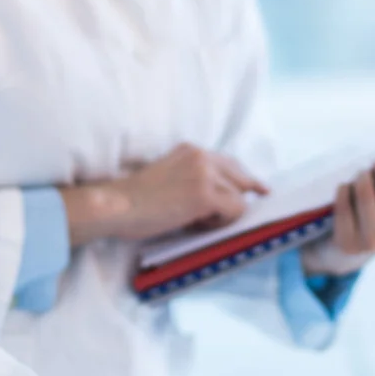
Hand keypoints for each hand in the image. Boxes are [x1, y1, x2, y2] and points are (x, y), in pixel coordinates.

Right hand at [59, 143, 267, 245]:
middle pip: (240, 176)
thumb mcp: (167, 176)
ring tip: (196, 223)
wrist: (115, 204)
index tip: (259, 188)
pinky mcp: (205, 194)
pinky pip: (233, 211)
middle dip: (244, 195)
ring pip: (238, 197)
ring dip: (223, 215)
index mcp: (190, 150)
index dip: (244, 178)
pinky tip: (197, 225)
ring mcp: (204, 173)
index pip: (228, 162)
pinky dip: (220, 223)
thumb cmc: (133, 200)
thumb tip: (220, 197)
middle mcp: (201, 156)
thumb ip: (192, 178)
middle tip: (244, 210)